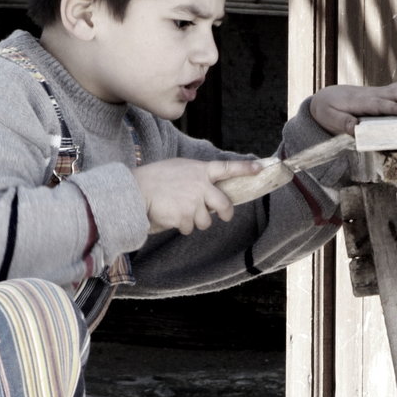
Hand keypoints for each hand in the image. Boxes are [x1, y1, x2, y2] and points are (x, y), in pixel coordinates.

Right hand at [133, 158, 261, 234]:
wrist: (136, 190)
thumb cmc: (156, 178)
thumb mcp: (180, 168)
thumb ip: (197, 176)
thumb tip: (210, 190)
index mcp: (200, 170)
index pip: (227, 168)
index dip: (245, 169)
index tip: (260, 169)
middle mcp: (201, 186)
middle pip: (225, 204)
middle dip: (226, 213)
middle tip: (224, 216)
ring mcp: (194, 202)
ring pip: (205, 221)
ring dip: (195, 220)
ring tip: (179, 211)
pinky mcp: (185, 217)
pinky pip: (189, 228)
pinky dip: (181, 226)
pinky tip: (170, 215)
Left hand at [309, 81, 396, 134]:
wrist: (326, 97)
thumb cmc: (328, 111)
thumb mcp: (330, 119)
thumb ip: (342, 123)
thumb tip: (354, 128)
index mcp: (360, 102)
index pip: (381, 103)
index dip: (395, 107)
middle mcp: (372, 94)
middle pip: (396, 93)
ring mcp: (378, 91)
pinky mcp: (382, 92)